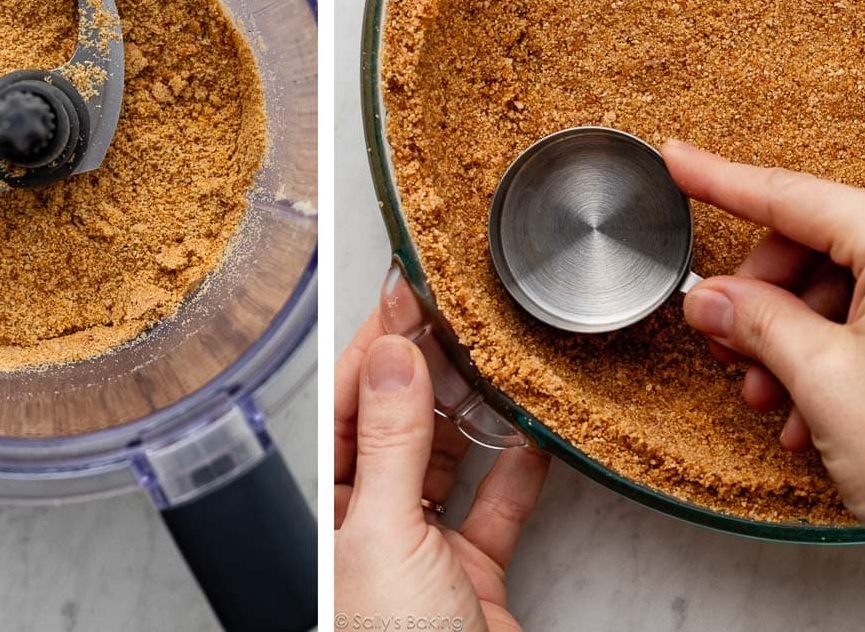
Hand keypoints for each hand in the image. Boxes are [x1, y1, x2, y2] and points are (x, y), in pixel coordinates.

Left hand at [334, 269, 549, 631]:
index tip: (404, 291)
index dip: (375, 344)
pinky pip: (494, 505)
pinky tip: (532, 432)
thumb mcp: (386, 536)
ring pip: (446, 457)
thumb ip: (393, 442)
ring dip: (474, 411)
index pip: (348, 405)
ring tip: (494, 357)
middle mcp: (369, 521)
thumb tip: (393, 354)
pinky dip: (515, 469)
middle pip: (397, 422)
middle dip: (427, 367)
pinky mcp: (472, 573)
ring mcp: (421, 547)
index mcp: (332, 509)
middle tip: (458, 311)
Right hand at [664, 139, 864, 568]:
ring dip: (791, 339)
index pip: (793, 197)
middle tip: (723, 337)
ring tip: (767, 394)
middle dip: (761, 298)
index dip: (723, 181)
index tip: (680, 160)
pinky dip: (831, 356)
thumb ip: (755, 321)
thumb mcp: (822, 379)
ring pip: (842, 289)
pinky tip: (807, 409)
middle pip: (815, 247)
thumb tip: (711, 296)